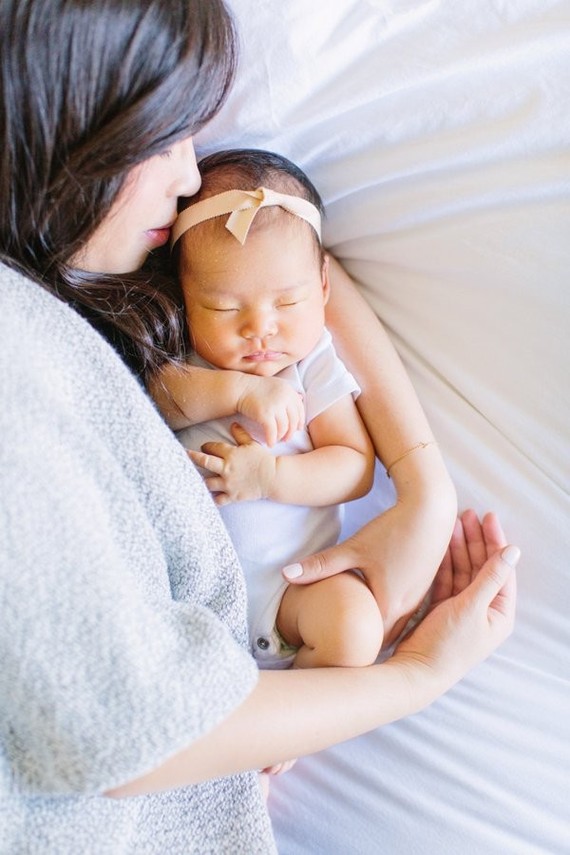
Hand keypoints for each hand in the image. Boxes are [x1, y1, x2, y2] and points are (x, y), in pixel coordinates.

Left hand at [187, 423, 276, 505]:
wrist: (273, 477)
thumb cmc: (263, 460)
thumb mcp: (252, 444)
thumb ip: (240, 434)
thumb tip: (233, 424)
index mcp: (231, 454)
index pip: (212, 447)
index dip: (206, 446)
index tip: (204, 447)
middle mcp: (227, 468)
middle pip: (203, 461)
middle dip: (191, 457)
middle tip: (183, 454)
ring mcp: (228, 483)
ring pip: (207, 483)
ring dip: (198, 481)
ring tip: (189, 479)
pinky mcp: (232, 496)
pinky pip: (217, 500)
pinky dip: (211, 500)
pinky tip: (203, 498)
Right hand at [236, 375, 304, 445]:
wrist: (239, 389)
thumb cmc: (256, 388)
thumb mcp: (276, 385)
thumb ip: (288, 393)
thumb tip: (302, 398)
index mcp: (288, 390)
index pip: (300, 409)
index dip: (300, 421)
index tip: (297, 429)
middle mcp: (284, 397)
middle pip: (294, 419)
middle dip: (291, 431)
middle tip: (287, 438)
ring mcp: (275, 405)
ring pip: (284, 427)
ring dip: (281, 436)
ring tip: (277, 440)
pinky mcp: (265, 414)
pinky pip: (272, 431)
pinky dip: (272, 439)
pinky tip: (269, 443)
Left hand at [283, 496, 455, 645]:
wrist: (431, 509)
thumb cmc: (392, 530)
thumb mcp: (353, 548)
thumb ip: (320, 565)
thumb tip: (285, 574)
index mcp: (389, 606)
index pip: (366, 645)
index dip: (347, 655)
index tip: (327, 660)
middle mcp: (407, 609)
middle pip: (381, 640)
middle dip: (361, 647)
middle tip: (335, 654)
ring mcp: (418, 598)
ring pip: (395, 627)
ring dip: (375, 630)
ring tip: (352, 635)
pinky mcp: (422, 586)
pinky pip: (404, 613)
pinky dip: (388, 615)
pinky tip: (372, 608)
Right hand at [392, 510, 517, 694]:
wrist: (416, 671)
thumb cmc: (448, 645)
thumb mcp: (472, 607)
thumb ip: (491, 576)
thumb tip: (513, 551)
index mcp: (499, 613)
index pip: (501, 568)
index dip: (494, 541)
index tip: (487, 518)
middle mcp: (483, 609)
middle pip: (482, 566)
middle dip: (475, 540)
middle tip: (466, 514)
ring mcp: (461, 609)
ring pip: (462, 570)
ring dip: (458, 547)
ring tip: (452, 523)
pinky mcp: (441, 609)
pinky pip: (446, 579)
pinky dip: (443, 562)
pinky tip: (439, 545)